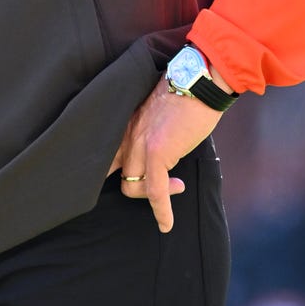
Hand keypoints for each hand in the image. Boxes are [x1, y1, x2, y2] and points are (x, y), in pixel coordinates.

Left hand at [107, 77, 222, 232]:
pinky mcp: (157, 152)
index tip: (116, 183)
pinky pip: (155, 191)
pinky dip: (161, 211)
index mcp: (127, 123)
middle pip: (116, 174)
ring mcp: (140, 143)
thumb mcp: (158, 112)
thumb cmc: (186, 94)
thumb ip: (149, 130)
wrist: (201, 81)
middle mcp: (127, 133)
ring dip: (152, 197)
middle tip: (154, 188)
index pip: (104, 154)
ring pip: (131, 187)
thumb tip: (157, 149)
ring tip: (175, 187)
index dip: (104, 173)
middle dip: (133, 187)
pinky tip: (166, 223)